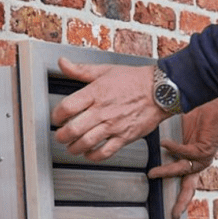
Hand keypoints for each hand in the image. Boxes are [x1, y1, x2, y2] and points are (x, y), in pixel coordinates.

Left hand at [50, 58, 170, 161]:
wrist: (160, 90)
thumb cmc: (134, 80)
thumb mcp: (105, 70)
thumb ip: (80, 69)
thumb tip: (62, 62)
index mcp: (96, 93)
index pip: (67, 107)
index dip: (56, 115)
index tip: (56, 118)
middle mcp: (103, 110)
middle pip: (73, 129)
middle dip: (61, 136)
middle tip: (60, 136)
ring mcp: (114, 125)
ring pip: (86, 143)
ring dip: (74, 148)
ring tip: (71, 146)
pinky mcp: (124, 137)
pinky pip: (105, 152)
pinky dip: (93, 156)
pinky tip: (89, 153)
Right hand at [148, 98, 217, 218]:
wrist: (217, 105)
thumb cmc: (198, 117)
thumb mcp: (179, 134)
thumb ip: (168, 146)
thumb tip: (149, 147)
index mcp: (194, 163)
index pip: (186, 185)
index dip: (180, 199)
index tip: (173, 214)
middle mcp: (200, 163)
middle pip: (189, 188)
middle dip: (181, 202)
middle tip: (173, 215)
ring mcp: (203, 157)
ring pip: (182, 170)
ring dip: (166, 172)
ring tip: (152, 173)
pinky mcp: (205, 148)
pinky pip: (186, 152)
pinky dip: (174, 149)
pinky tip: (164, 144)